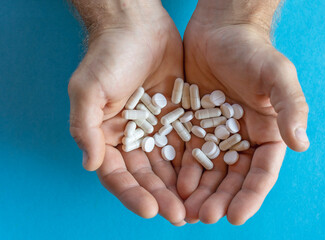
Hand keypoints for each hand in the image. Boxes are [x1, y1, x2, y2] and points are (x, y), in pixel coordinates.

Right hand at [68, 1, 185, 224]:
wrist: (137, 25)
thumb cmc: (108, 55)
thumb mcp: (88, 89)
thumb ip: (85, 127)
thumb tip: (89, 163)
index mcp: (108, 136)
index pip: (118, 174)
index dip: (132, 194)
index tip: (150, 209)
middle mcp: (133, 137)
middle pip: (147, 175)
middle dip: (162, 196)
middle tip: (180, 216)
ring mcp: (157, 128)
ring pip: (169, 164)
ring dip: (180, 186)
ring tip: (197, 206)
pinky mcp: (178, 116)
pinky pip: (187, 143)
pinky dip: (195, 162)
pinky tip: (208, 177)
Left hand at [177, 1, 309, 224]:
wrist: (219, 31)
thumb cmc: (252, 51)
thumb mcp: (276, 75)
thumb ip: (290, 107)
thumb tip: (302, 144)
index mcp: (266, 133)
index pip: (261, 172)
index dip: (250, 196)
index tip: (236, 217)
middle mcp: (241, 138)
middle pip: (232, 178)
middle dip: (219, 199)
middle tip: (204, 217)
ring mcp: (215, 133)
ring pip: (208, 171)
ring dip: (199, 192)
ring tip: (186, 210)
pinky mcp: (192, 125)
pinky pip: (187, 153)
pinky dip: (182, 171)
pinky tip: (174, 184)